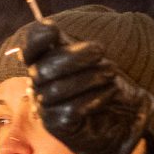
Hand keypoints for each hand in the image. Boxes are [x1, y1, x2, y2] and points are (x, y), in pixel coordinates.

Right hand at [25, 24, 153, 153]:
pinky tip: (110, 94)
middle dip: (75, 57)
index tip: (52, 31)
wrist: (124, 127)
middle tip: (103, 53)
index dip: (34, 40)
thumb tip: (50, 25)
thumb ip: (78, 47)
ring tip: (111, 77)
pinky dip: (94, 99)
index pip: (29, 51)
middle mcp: (39, 86)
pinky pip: (69, 110)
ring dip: (90, 79)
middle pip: (42, 69)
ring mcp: (45, 108)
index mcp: (47, 65)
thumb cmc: (109, 92)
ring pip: (55, 90)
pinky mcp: (56, 127)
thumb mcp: (98, 63)